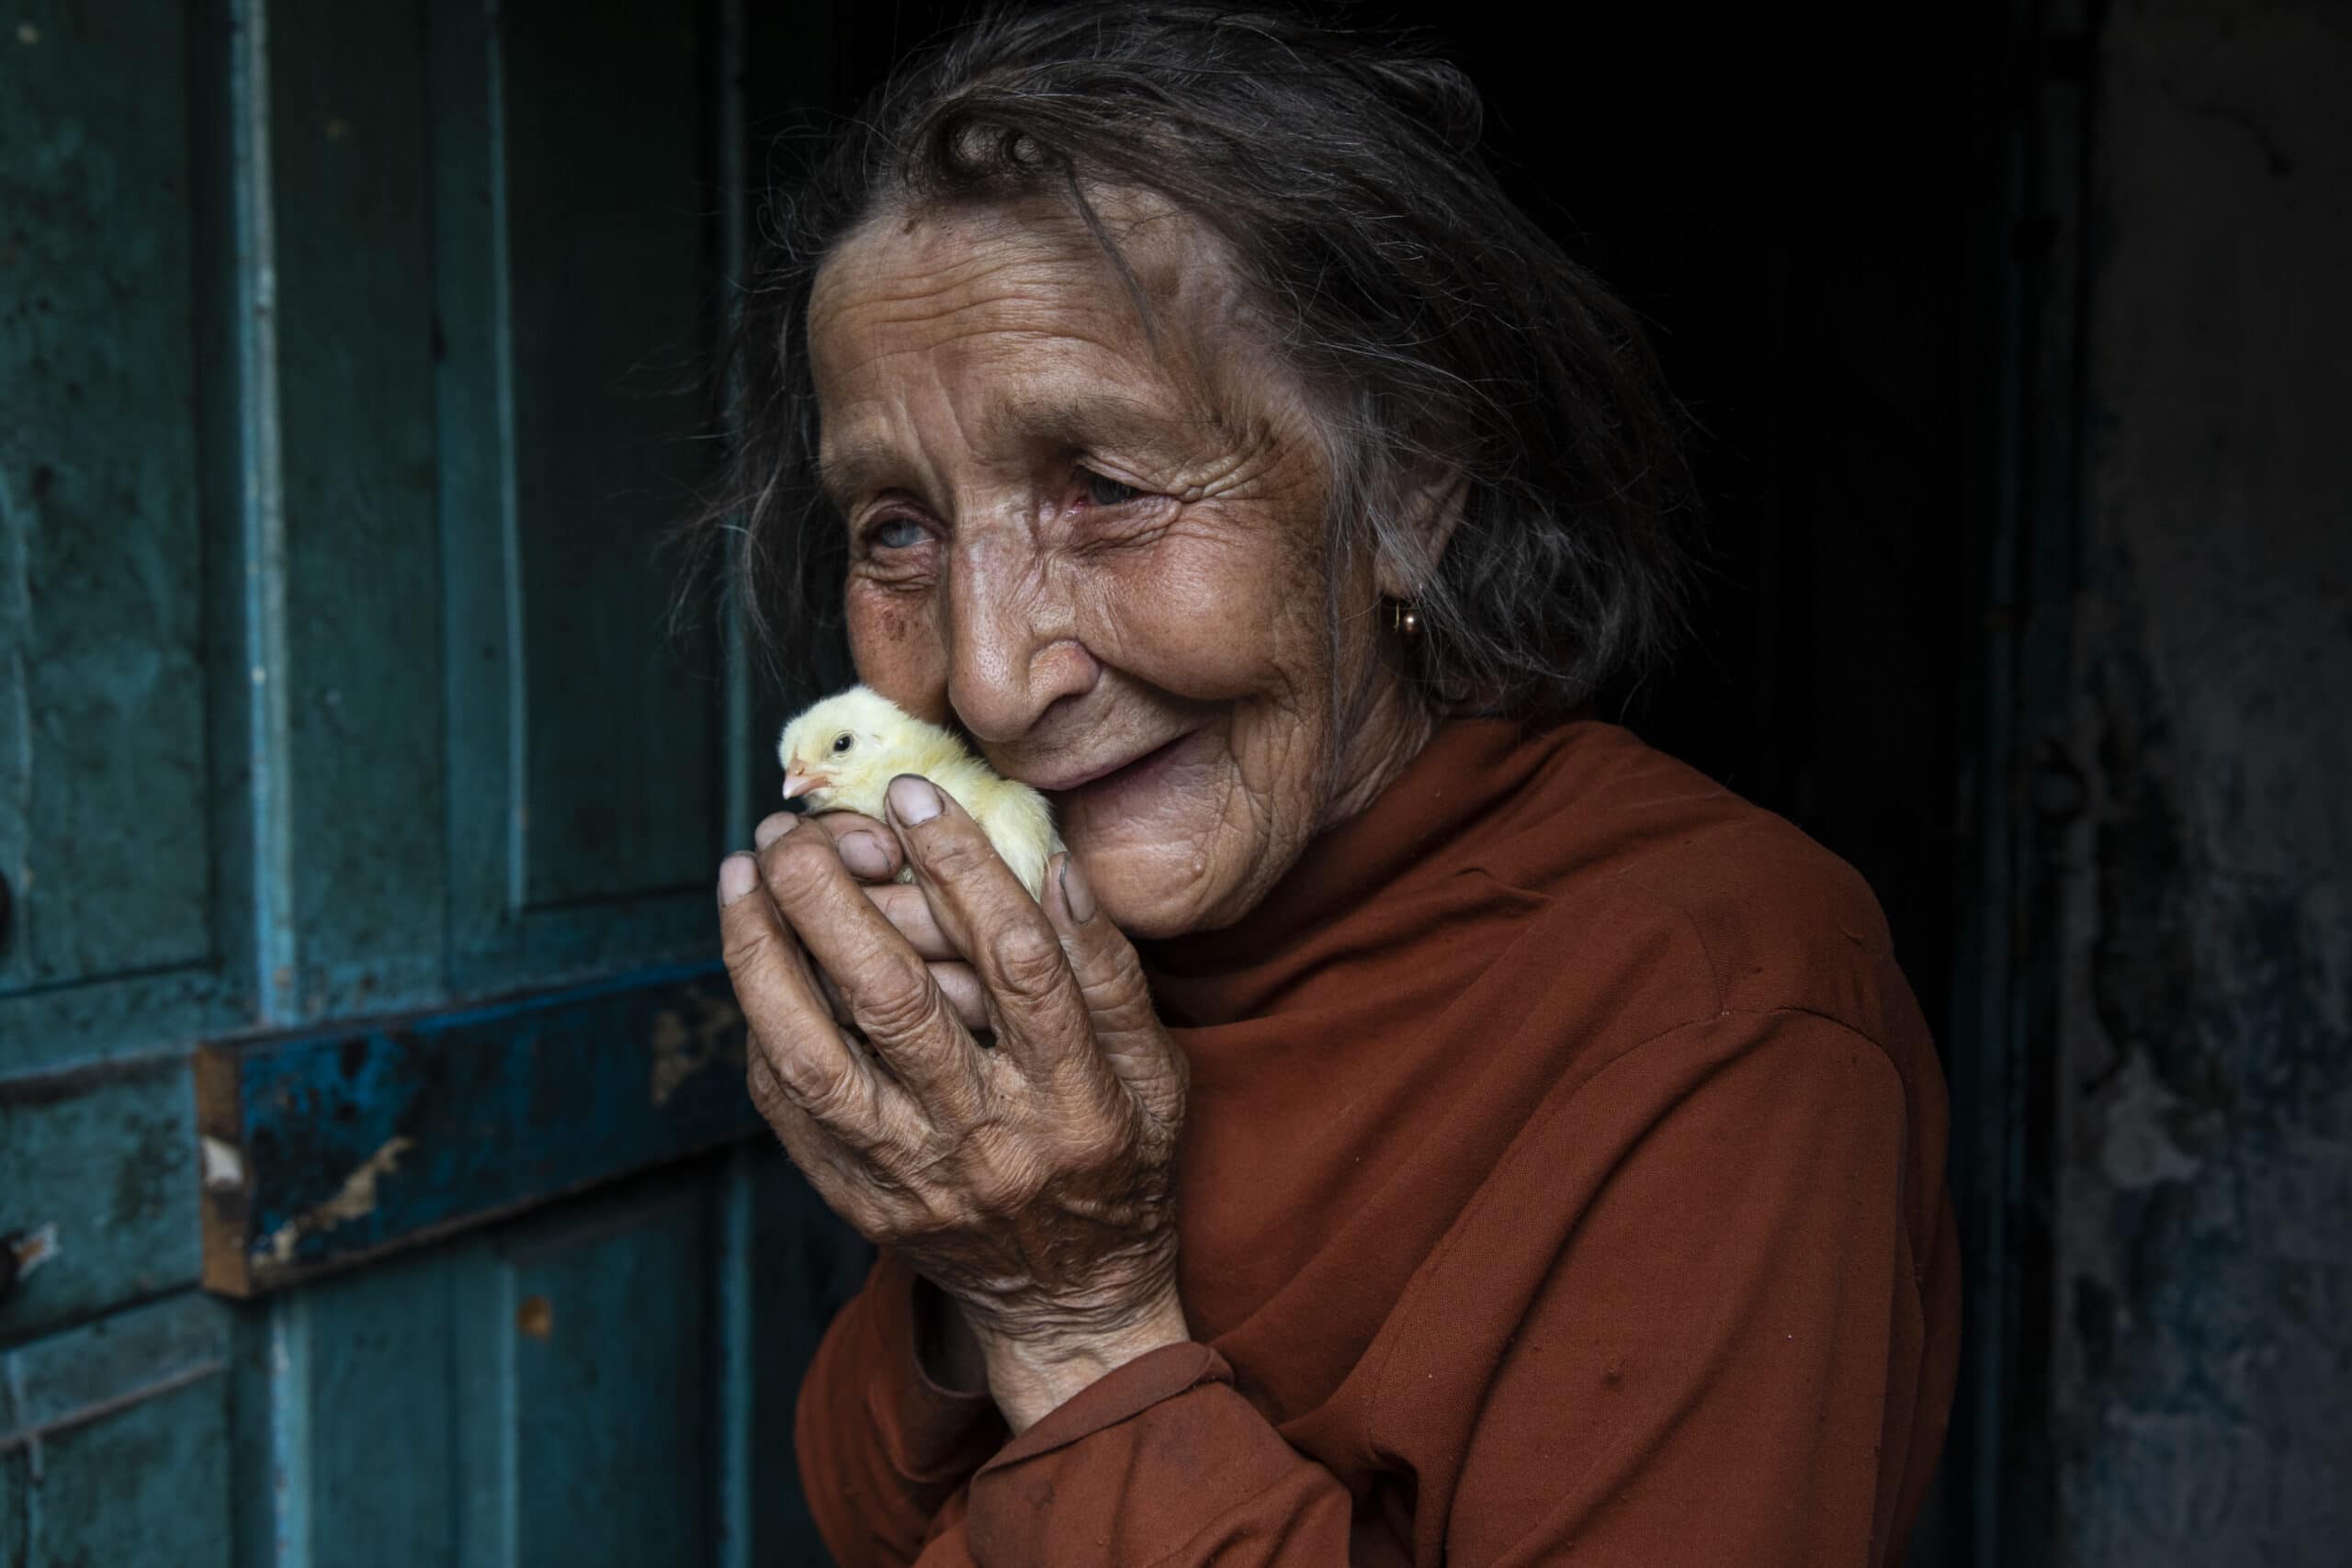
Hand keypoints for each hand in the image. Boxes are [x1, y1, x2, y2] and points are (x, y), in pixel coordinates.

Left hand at [718, 774, 1190, 1430]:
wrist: (1070, 1302)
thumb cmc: (1119, 1162)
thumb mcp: (1157, 1072)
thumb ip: (1112, 974)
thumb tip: (1056, 866)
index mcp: (1079, 1100)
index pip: (1016, 962)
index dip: (961, 868)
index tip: (912, 797)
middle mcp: (991, 1141)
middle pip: (896, 1000)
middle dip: (834, 897)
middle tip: (799, 829)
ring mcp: (916, 1179)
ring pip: (817, 1057)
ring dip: (767, 957)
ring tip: (743, 877)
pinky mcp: (860, 1201)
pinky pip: (789, 1109)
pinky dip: (762, 1027)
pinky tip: (752, 961)